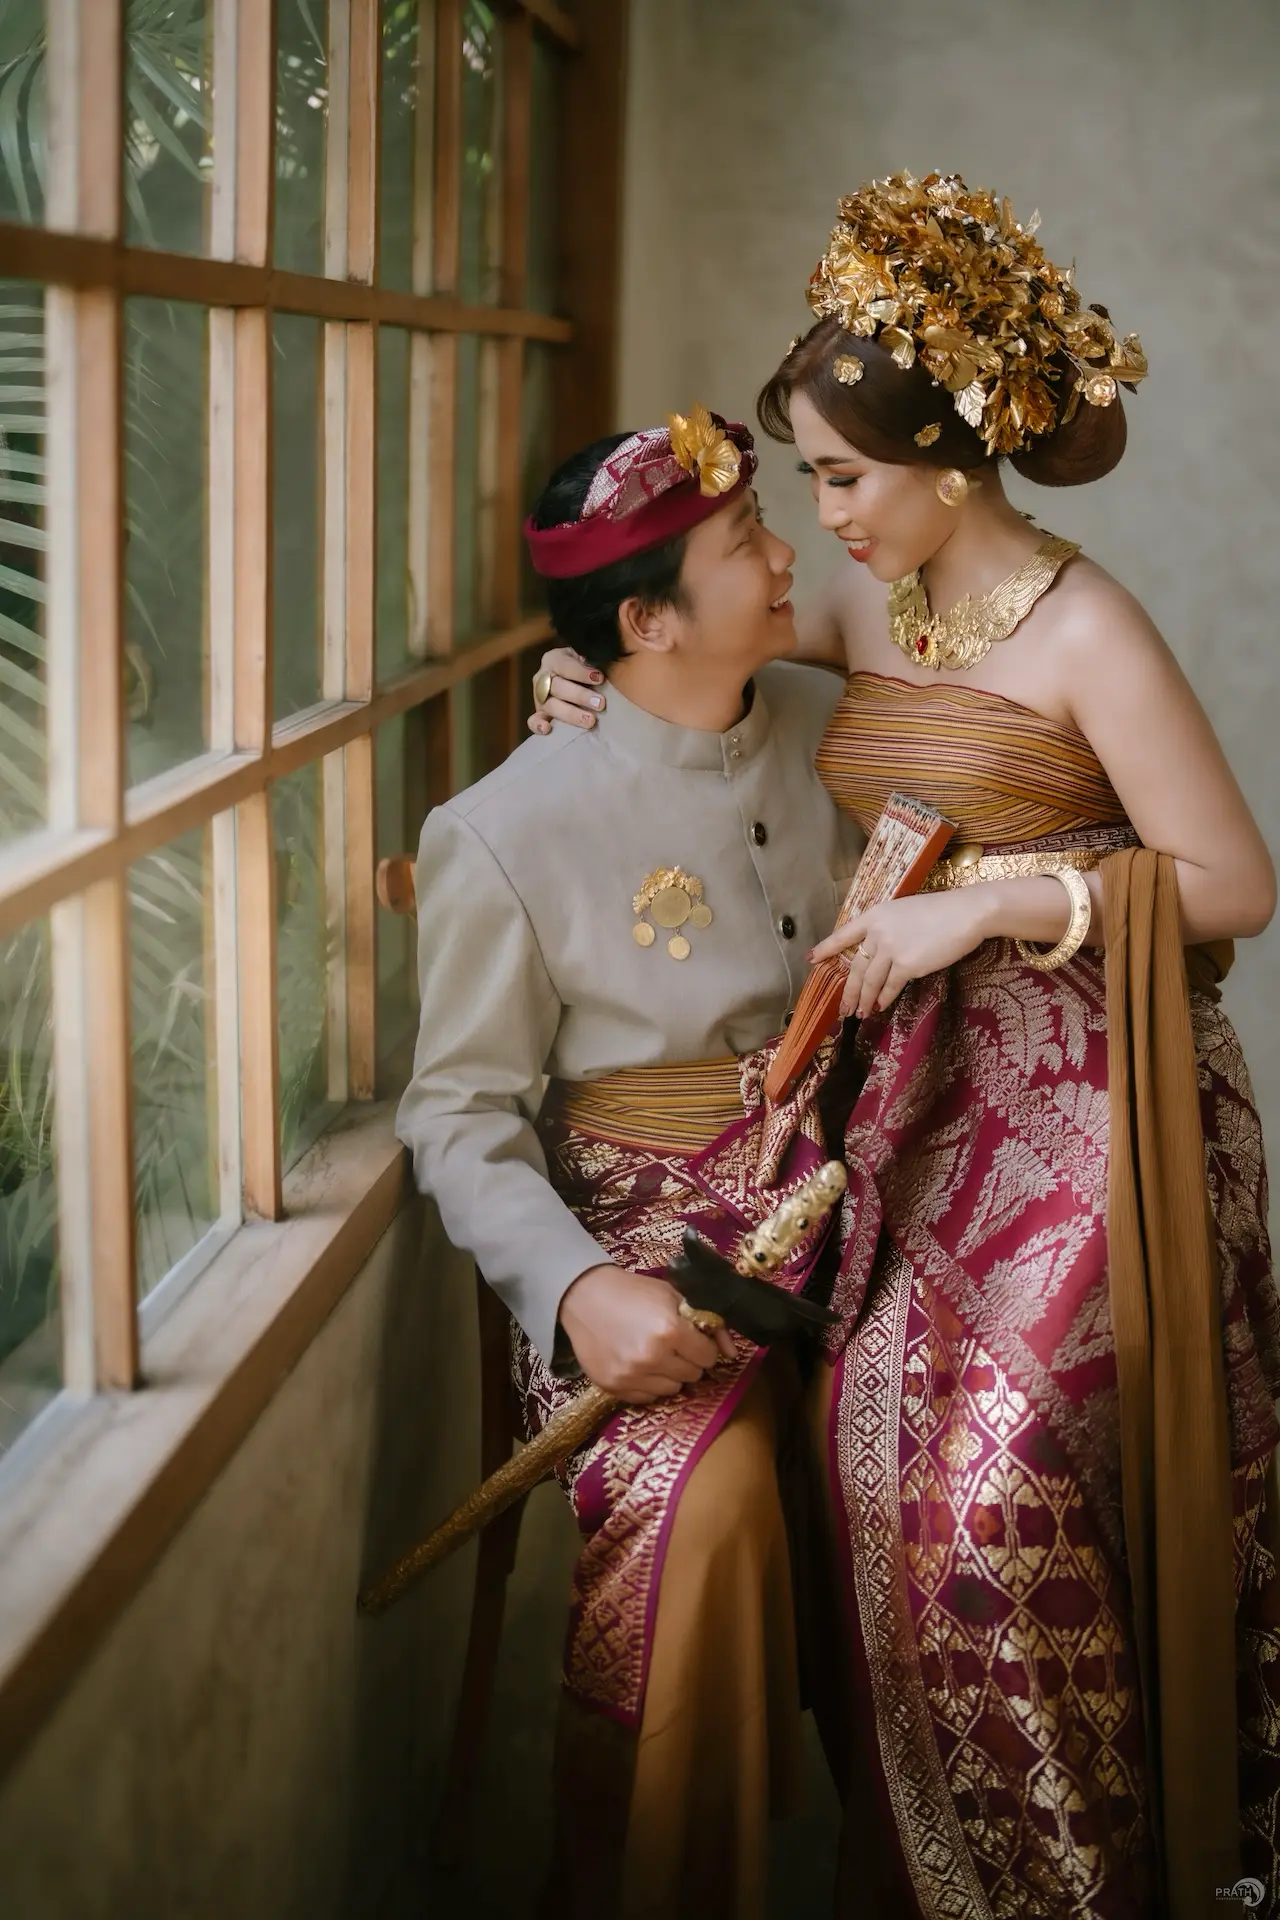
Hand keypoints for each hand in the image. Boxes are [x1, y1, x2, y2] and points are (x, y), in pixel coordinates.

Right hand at [528, 646, 607, 733]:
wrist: (576, 680)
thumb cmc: (585, 669)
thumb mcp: (588, 659)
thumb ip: (593, 663)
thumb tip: (603, 673)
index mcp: (554, 660)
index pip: (565, 665)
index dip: (581, 672)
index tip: (599, 678)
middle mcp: (543, 678)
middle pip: (558, 687)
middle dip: (580, 695)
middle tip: (600, 703)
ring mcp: (539, 698)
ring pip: (551, 705)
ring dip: (571, 714)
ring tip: (590, 721)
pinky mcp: (540, 714)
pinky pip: (534, 720)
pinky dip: (538, 725)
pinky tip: (548, 729)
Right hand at [558, 1264, 735, 1402]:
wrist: (584, 1297)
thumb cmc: (633, 1292)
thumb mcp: (674, 1297)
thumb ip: (709, 1322)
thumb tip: (732, 1352)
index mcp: (670, 1331)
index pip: (708, 1357)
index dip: (703, 1346)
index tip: (692, 1338)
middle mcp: (652, 1358)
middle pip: (693, 1375)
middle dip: (689, 1360)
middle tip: (672, 1344)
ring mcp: (631, 1376)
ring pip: (672, 1389)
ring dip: (669, 1373)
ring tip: (654, 1354)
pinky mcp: (614, 1388)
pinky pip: (648, 1397)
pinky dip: (649, 1384)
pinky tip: (638, 1364)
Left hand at [810, 889, 991, 1019]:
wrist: (966, 914)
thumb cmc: (942, 911)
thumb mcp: (906, 912)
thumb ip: (889, 930)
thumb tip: (881, 954)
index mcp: (876, 915)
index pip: (844, 934)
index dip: (827, 948)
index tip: (812, 959)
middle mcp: (878, 932)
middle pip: (855, 967)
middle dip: (848, 991)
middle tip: (843, 1007)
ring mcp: (891, 949)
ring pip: (870, 981)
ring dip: (864, 1000)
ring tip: (861, 1012)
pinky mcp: (907, 965)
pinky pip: (890, 987)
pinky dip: (884, 999)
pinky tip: (881, 1006)